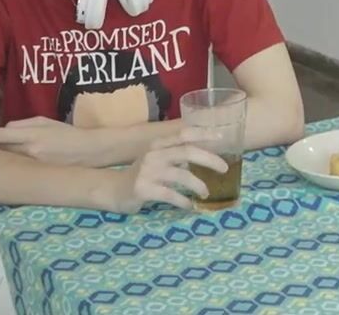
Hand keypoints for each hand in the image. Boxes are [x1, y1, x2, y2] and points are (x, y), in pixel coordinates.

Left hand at [0, 116, 109, 166]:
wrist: (88, 152)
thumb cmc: (66, 133)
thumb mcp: (46, 121)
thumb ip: (23, 124)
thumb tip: (4, 129)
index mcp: (32, 136)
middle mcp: (29, 153)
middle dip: (1, 145)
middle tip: (8, 144)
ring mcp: (32, 167)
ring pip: (7, 161)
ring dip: (8, 156)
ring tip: (17, 154)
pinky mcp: (36, 177)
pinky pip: (18, 169)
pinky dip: (18, 166)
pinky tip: (25, 164)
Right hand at [106, 131, 229, 212]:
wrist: (113, 191)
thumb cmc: (142, 175)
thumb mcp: (158, 159)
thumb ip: (177, 156)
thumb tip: (206, 156)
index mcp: (159, 144)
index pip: (184, 133)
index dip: (204, 133)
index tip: (221, 136)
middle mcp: (154, 154)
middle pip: (187, 152)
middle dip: (209, 159)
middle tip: (224, 168)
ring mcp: (148, 171)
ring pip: (181, 175)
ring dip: (198, 185)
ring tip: (206, 193)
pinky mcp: (144, 189)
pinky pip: (170, 195)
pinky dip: (184, 201)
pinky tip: (190, 206)